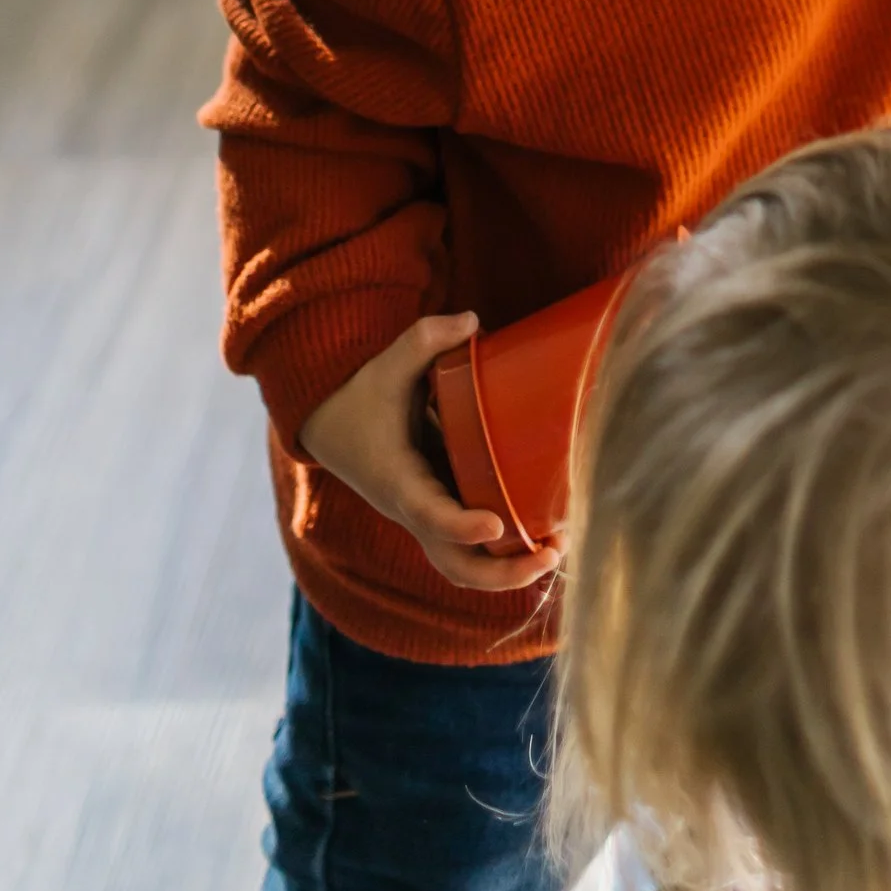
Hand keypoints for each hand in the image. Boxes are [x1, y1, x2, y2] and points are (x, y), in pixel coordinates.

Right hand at [299, 312, 557, 593]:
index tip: (497, 526)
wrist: (332, 425)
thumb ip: (424, 340)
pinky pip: (470, 551)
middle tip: (552, 551)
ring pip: (464, 567)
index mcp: (397, 480)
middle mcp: (413, 511)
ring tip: (559, 548)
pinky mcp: (441, 513)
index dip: (461, 527)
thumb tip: (473, 319)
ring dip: (510, 571)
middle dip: (503, 571)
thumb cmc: (360, 396)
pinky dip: (505, 556)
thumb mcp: (386, 364)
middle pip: (453, 565)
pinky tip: (548, 539)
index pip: (428, 515)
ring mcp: (427, 519)